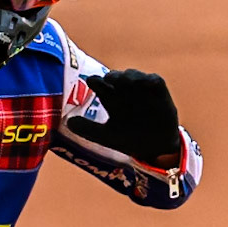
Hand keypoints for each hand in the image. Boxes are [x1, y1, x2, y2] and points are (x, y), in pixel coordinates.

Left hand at [65, 69, 182, 165]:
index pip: (101, 86)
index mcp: (111, 99)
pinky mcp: (160, 93)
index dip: (96, 81)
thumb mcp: (107, 136)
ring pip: (134, 77)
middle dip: (113, 76)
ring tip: (125, 80)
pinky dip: (151, 80)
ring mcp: (142, 91)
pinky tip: (147, 82)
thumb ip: (88, 129)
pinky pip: (156, 82)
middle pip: (117, 78)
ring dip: (130, 76)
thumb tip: (68, 123)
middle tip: (108, 79)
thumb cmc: (129, 140)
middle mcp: (125, 92)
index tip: (91, 80)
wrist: (155, 149)